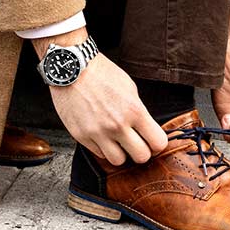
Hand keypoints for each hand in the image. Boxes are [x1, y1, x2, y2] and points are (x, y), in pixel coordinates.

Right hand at [33, 29, 167, 165]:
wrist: (72, 68)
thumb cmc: (102, 73)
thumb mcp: (129, 87)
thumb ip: (138, 110)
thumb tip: (145, 129)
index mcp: (134, 110)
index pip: (158, 142)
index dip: (157, 143)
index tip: (152, 139)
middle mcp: (117, 125)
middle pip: (141, 157)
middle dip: (141, 151)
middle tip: (136, 142)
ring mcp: (98, 133)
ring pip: (119, 161)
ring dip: (120, 152)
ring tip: (117, 140)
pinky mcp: (82, 136)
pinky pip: (99, 154)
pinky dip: (103, 148)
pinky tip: (101, 134)